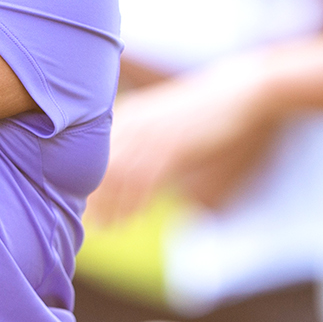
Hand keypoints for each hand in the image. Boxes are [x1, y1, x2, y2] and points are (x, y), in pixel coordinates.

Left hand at [87, 59, 274, 224]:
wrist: (235, 93)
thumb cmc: (200, 111)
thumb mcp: (162, 122)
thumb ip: (140, 140)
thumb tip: (125, 170)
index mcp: (127, 115)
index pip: (94, 153)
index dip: (87, 183)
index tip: (87, 206)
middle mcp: (134, 122)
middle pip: (102, 167)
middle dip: (96, 199)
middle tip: (95, 225)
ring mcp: (152, 134)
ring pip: (119, 177)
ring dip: (114, 206)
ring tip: (111, 228)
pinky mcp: (173, 147)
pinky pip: (145, 180)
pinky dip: (136, 203)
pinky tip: (135, 219)